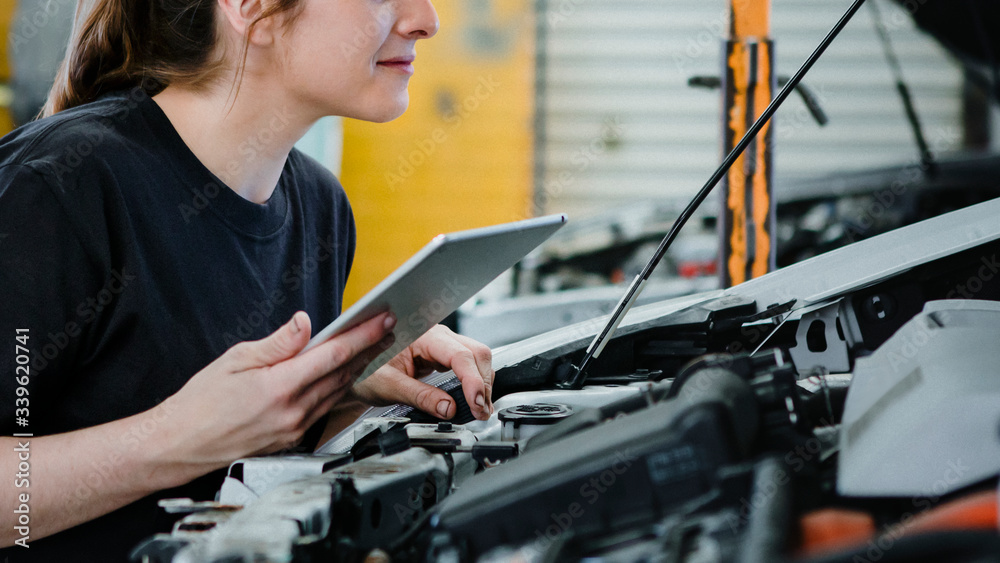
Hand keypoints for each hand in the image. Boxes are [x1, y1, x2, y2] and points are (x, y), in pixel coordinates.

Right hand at [158, 310, 395, 471]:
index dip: (362, 335)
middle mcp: (292, 411)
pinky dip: (338, 387)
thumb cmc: (201, 402)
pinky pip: (324, 407)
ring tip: (372, 346)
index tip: (381, 319)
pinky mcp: (293, 438)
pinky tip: (344, 374)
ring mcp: (295, 428)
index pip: (333, 354)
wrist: (181, 444)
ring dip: (358, 367)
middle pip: (343, 373)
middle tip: (387, 326)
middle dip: (369, 348)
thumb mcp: (236, 359)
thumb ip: (278, 343)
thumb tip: (305, 323)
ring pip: (337, 392)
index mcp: (279, 387)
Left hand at [351, 325, 494, 420]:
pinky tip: (472, 399)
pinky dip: (474, 382)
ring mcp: (441, 344)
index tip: (476, 404)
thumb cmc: (364, 370)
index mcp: (423, 335)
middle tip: (480, 412)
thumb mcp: (389, 386)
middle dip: (482, 384)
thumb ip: (420, 396)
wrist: (352, 368)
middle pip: (476, 353)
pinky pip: (467, 365)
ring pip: (476, 358)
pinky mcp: (441, 355)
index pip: (460, 355)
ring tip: (478, 409)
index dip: (473, 381)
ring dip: (481, 384)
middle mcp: (436, 335)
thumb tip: (448, 409)